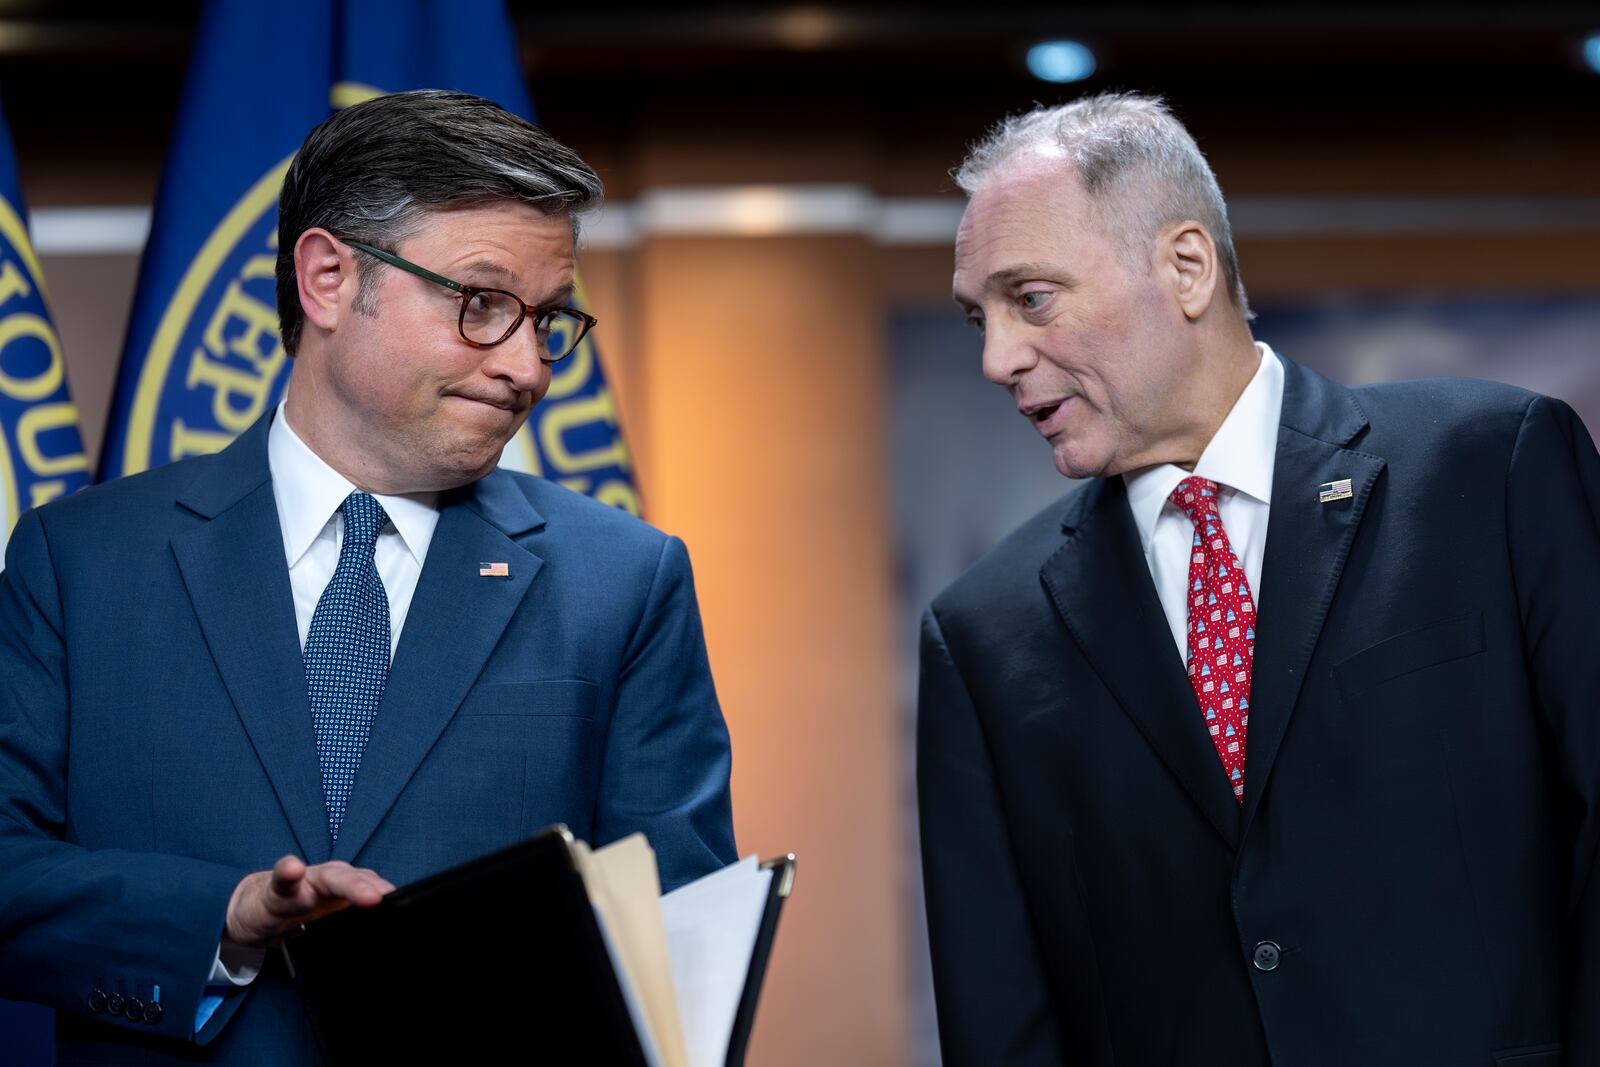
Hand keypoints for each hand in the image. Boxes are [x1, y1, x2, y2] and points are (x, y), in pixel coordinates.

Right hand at [224, 855, 394, 947]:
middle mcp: (333, 881)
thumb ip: (355, 930)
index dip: (391, 899)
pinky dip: (288, 872)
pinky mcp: (276, 890)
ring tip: (364, 893)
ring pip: (330, 879)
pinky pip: (283, 880)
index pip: (375, 891)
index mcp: (349, 890)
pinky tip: (292, 869)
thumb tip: (388, 955)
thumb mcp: (330, 925)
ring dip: (347, 884)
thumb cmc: (300, 914)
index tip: (409, 908)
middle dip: (373, 890)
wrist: (254, 910)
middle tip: (386, 900)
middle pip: (358, 882)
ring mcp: (306, 882)